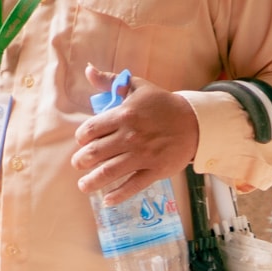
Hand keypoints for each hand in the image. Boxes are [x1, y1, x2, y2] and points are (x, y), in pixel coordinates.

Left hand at [73, 66, 199, 203]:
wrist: (193, 122)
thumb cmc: (163, 104)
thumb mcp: (137, 86)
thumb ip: (111, 81)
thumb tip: (88, 70)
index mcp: (123, 115)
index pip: (91, 129)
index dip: (81, 138)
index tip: (81, 142)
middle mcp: (130, 137)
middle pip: (96, 153)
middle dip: (81, 161)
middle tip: (78, 164)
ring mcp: (142, 156)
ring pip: (110, 172)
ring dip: (92, 181)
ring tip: (83, 185)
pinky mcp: (154, 171)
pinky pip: (132, 186)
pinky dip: (118, 195)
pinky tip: (107, 200)